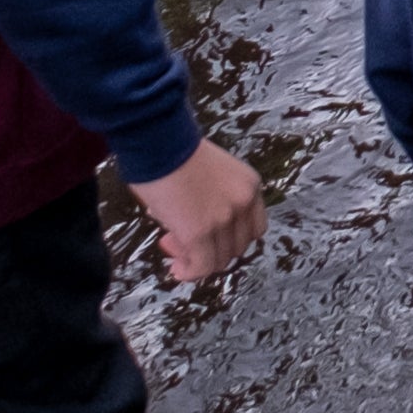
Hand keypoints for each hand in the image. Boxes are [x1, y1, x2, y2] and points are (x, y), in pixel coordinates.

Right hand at [130, 143, 265, 284]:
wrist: (158, 140)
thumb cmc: (174, 151)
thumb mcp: (210, 175)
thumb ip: (214, 201)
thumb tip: (193, 230)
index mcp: (249, 185)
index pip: (254, 228)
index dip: (230, 238)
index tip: (206, 235)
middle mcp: (244, 202)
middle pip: (238, 247)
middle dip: (210, 249)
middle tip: (180, 240)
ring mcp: (224, 219)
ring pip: (220, 260)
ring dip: (196, 260)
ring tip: (171, 248)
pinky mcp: (200, 232)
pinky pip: (202, 266)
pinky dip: (190, 272)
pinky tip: (176, 270)